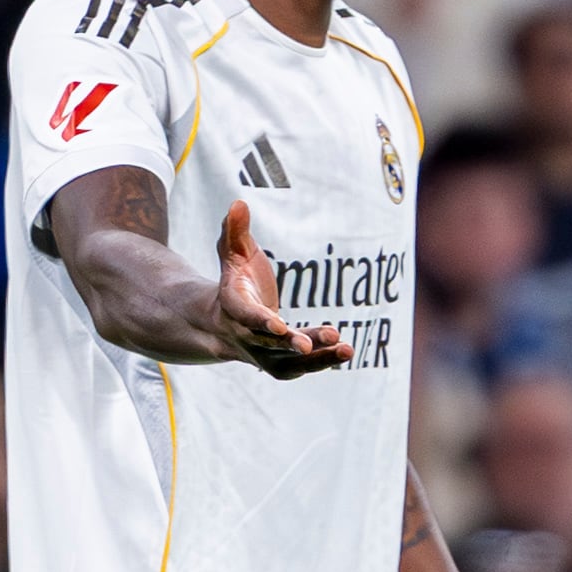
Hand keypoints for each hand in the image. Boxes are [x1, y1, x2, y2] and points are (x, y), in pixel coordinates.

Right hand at [210, 200, 350, 377]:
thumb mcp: (233, 254)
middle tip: (315, 342)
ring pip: (288, 363)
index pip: (247, 317)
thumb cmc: (237, 280)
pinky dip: (322, 361)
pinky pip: (300, 367)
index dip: (262, 323)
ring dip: (316, 359)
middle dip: (292, 344)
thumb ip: (234, 231)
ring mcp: (262, 353)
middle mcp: (246, 336)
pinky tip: (345, 351)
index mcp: (234, 307)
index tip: (281, 326)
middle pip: (269, 344)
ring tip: (346, 349)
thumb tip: (239, 203)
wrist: (225, 321)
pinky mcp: (279, 362)